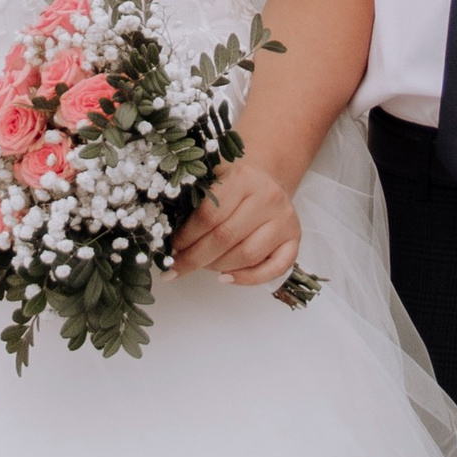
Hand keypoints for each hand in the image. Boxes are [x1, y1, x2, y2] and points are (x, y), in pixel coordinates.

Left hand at [169, 155, 303, 286]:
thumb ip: (191, 196)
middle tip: (175, 268)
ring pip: (246, 255)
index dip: (186, 237)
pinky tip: (225, 278)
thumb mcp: (211, 177)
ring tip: (200, 266)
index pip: (209, 215)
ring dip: (217, 267)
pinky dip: (248, 279)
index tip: (169, 250)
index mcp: (242, 178)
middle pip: (225, 238)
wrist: (266, 176)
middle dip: (195, 258)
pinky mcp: (295, 238)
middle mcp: (268, 197)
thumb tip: (161, 227)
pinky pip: (273, 268)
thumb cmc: (231, 182)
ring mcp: (285, 219)